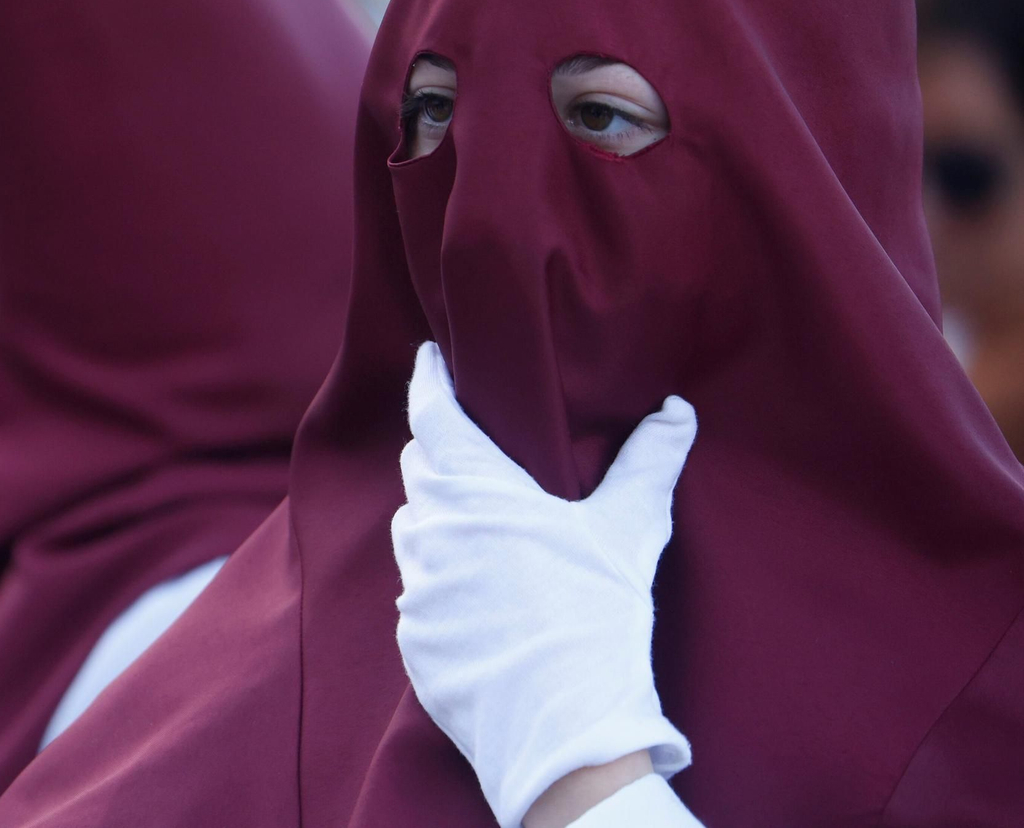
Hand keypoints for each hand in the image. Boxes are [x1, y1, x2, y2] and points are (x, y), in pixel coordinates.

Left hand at [392, 342, 694, 827]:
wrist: (562, 729)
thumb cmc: (594, 618)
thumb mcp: (628, 532)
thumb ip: (648, 464)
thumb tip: (675, 412)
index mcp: (471, 491)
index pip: (431, 415)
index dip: (428, 380)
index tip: (428, 360)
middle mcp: (429, 531)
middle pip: (421, 471)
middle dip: (440, 452)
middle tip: (471, 444)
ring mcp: (415, 588)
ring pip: (416, 532)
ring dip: (440, 520)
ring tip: (480, 524)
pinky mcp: (414, 639)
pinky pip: (420, 592)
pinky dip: (443, 581)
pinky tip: (481, 595)